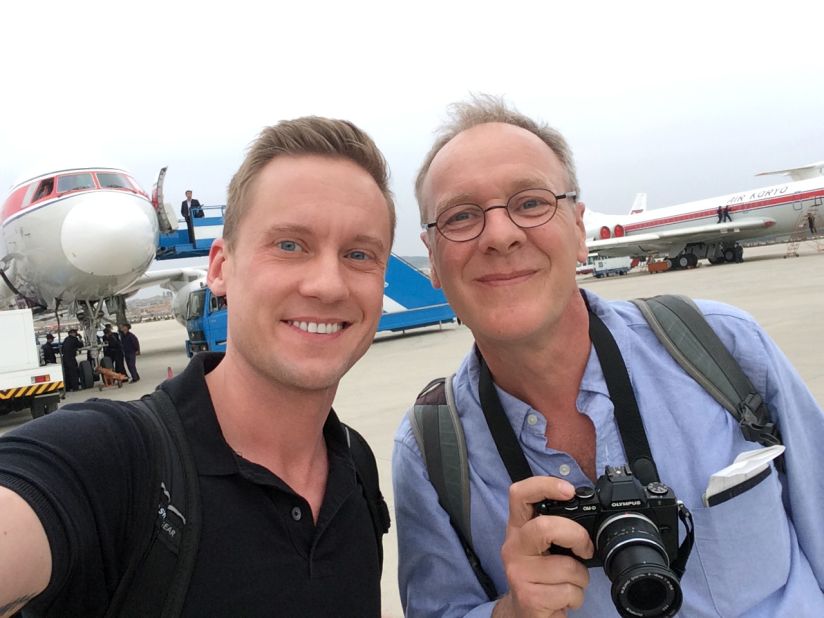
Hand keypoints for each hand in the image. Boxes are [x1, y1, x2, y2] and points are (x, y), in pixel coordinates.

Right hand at [494, 477, 593, 617]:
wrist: (524, 614)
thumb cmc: (540, 576)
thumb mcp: (543, 547)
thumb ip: (556, 527)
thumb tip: (587, 511)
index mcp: (518, 528)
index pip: (519, 494)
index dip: (544, 485)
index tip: (568, 491)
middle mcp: (513, 547)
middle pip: (544, 527)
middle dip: (576, 536)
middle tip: (585, 548)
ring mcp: (518, 572)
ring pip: (566, 566)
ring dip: (581, 578)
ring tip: (569, 583)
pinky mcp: (529, 597)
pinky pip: (568, 591)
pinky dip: (576, 597)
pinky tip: (564, 599)